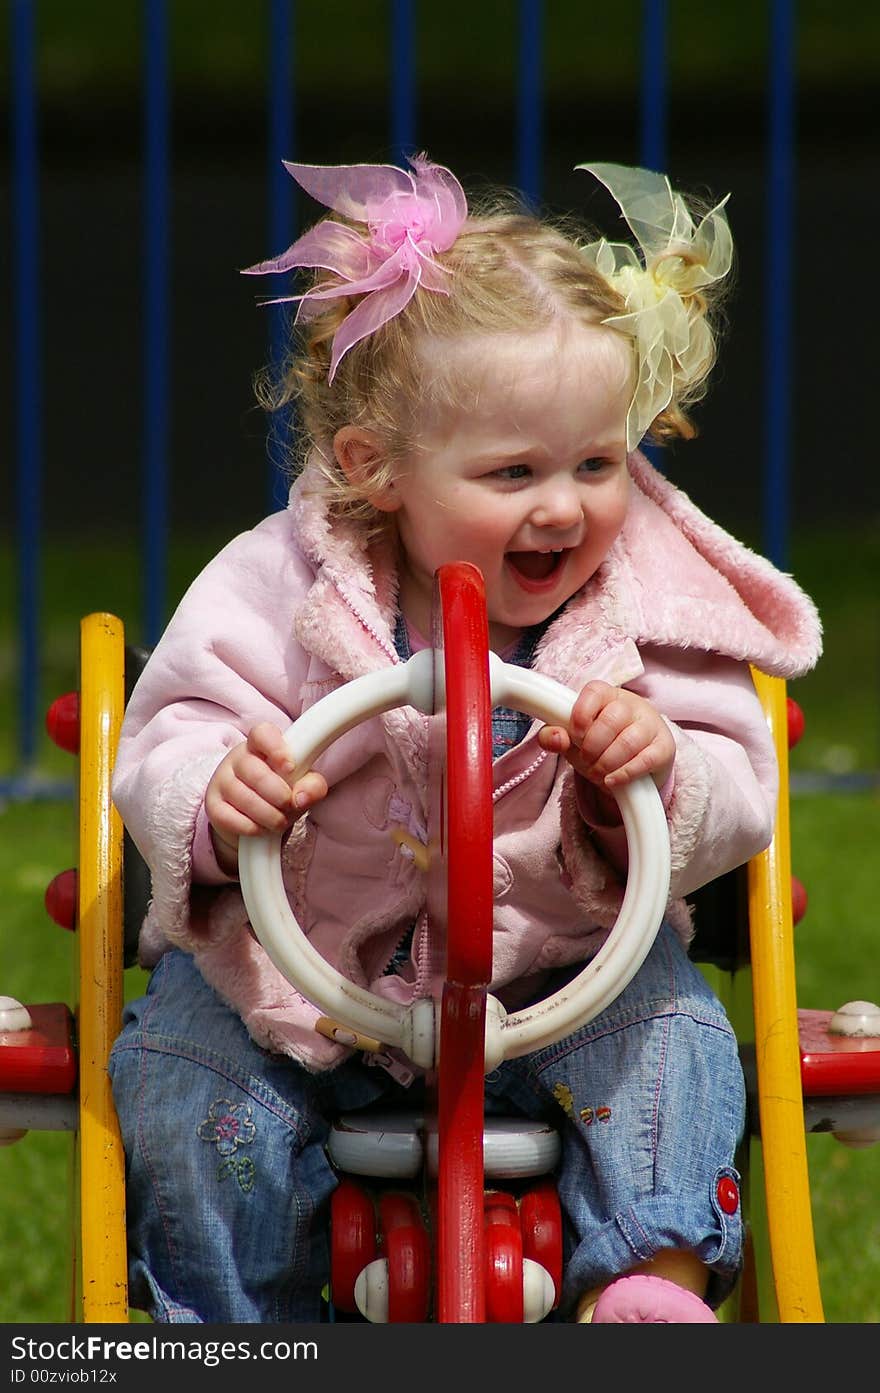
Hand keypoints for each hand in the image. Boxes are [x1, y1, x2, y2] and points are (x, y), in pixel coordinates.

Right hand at [205, 722, 327, 873]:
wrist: (253, 819)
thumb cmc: (280, 792)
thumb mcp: (301, 786)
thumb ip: (312, 786)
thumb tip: (302, 797)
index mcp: (260, 745)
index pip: (262, 733)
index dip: (276, 749)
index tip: (290, 767)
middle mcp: (237, 759)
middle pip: (256, 773)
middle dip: (279, 795)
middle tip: (288, 805)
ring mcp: (221, 781)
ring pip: (244, 798)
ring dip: (269, 816)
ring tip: (278, 820)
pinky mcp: (212, 806)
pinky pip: (231, 819)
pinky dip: (252, 828)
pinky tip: (260, 828)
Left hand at [538, 681, 674, 790]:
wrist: (635, 761)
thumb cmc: (600, 743)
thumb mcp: (573, 739)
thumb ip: (555, 736)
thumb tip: (555, 737)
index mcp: (606, 695)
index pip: (594, 692)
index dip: (580, 716)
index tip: (575, 736)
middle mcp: (632, 704)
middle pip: (611, 720)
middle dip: (592, 747)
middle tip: (587, 760)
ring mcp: (651, 724)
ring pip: (628, 741)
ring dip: (607, 763)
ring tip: (598, 773)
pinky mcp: (664, 747)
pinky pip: (646, 760)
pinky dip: (625, 774)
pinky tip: (612, 780)